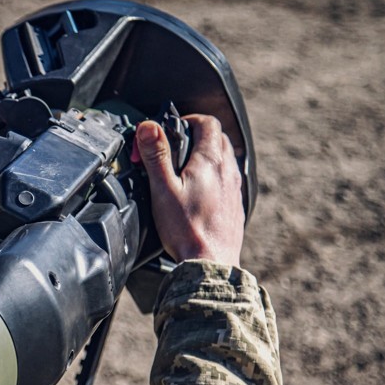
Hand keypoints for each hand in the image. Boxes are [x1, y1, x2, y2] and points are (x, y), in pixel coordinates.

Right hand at [135, 115, 244, 266]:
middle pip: (217, 138)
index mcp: (210, 161)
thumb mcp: (163, 189)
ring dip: (206, 157)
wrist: (210, 263)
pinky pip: (228, 181)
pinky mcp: (235, 206)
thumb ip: (156, 155)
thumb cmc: (187, 230)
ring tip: (183, 172)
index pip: (207, 122)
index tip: (171, 131)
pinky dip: (214, 178)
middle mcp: (228, 170)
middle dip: (196, 137)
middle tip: (173, 150)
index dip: (188, 120)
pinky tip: (197, 195)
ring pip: (225, 159)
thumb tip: (148, 126)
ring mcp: (235, 189)